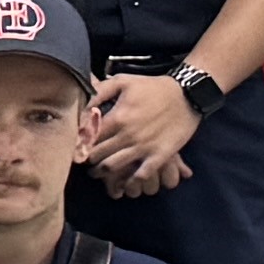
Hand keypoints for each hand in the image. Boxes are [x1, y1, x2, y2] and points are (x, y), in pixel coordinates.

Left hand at [79, 73, 193, 190]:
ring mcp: (143, 147)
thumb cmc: (153, 87)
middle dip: (87, 159)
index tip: (75, 145)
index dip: (79, 142)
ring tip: (98, 171)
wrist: (188, 95)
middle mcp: (127, 135)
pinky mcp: (159, 156)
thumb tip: (81, 103)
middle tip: (85, 160)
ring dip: (102, 172)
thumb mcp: (123, 81)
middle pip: (97, 155)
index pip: (88, 136)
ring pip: (112, 167)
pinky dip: (129, 181)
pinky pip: (140, 175)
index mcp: (117, 117)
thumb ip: (99, 91)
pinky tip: (124, 182)